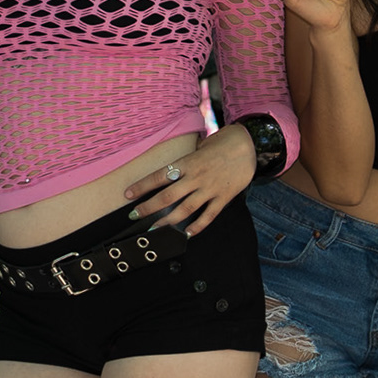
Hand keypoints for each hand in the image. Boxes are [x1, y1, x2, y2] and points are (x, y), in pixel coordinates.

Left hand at [122, 126, 255, 235]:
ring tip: (154, 230)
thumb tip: (173, 173)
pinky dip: (198, 226)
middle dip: (149, 208)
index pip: (159, 176)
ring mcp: (210, 188)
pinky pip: (209, 215)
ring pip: (185, 209)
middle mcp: (196, 177)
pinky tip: (187, 234)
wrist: (249, 144)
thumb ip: (187, 162)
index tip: (128, 194)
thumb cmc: (222, 143)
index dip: (142, 186)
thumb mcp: (200, 147)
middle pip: (167, 196)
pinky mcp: (224, 197)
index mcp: (188, 163)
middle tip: (135, 215)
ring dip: (167, 221)